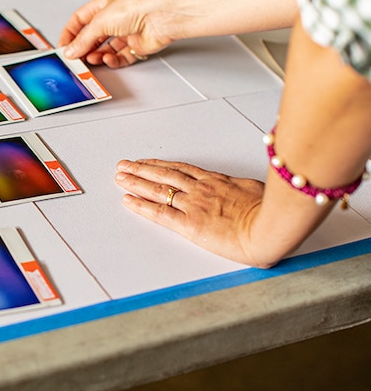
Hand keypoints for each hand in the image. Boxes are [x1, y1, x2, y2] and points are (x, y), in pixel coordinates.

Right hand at [58, 0, 173, 67]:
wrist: (161, 17)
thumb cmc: (137, 7)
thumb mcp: (100, 22)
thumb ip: (83, 39)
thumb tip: (71, 50)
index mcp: (104, 4)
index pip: (80, 19)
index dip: (70, 33)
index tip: (63, 46)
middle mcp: (115, 17)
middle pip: (93, 36)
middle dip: (83, 48)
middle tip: (75, 58)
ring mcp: (126, 31)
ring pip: (106, 48)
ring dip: (97, 55)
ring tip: (91, 60)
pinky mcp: (136, 45)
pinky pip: (120, 56)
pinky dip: (113, 60)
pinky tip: (108, 59)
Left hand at [114, 159, 269, 266]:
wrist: (270, 228)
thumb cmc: (270, 212)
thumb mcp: (255, 191)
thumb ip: (240, 190)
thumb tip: (240, 190)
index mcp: (217, 181)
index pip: (181, 169)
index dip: (161, 165)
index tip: (148, 162)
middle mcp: (201, 190)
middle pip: (164, 175)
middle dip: (141, 169)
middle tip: (124, 165)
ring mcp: (193, 205)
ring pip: (157, 189)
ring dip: (135, 182)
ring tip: (120, 177)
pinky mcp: (190, 224)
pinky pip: (159, 213)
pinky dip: (141, 206)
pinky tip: (128, 201)